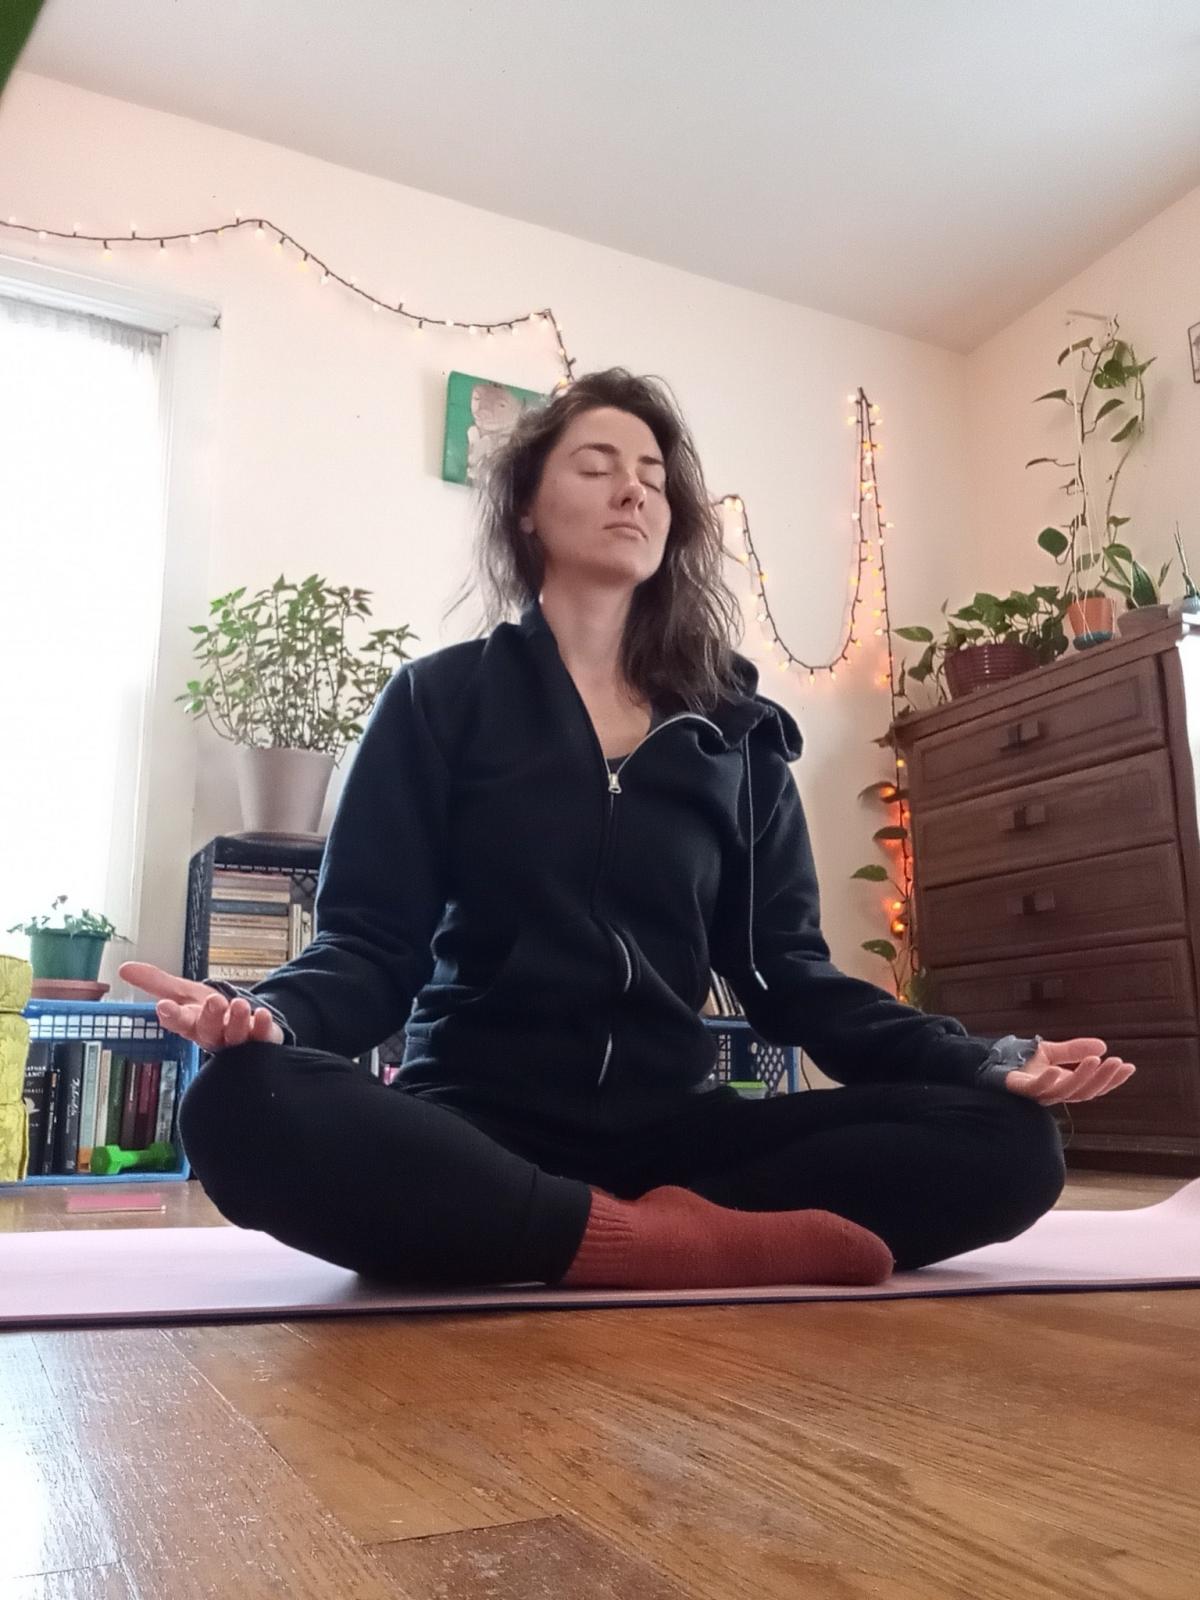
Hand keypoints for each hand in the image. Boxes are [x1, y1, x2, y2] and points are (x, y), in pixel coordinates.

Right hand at [119, 962, 283, 1051]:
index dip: (171, 1015)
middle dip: (210, 1017)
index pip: (178, 1021)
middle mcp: (213, 1035)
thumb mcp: (184, 993)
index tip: (164, 1007)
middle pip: (208, 1030)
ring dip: (237, 1020)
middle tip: (214, 1001)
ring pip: (234, 1035)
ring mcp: (237, 1042)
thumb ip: (156, 982)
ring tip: (239, 1005)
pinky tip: (262, 1015)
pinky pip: (262, 1037)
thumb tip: (123, 968)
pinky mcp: (261, 1041)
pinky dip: (262, 1027)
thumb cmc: (209, 1012)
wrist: (243, 1026)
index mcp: (191, 1023)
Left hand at [1004, 1036, 1134, 1104]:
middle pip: (1084, 1092)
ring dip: (1082, 1077)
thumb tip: (1103, 1046)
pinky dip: (1046, 1082)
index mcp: (1064, 1086)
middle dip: (1103, 1078)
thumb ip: (1074, 1050)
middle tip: (1117, 1063)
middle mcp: (1054, 1093)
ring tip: (1096, 1061)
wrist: (991, 1063)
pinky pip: (1035, 1089)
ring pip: (1066, 1091)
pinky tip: (1055, 1071)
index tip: (1128, 1066)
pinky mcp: (1020, 1088)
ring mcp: (1037, 1093)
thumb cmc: (1021, 1062)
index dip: (1111, 1079)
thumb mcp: (1052, 1052)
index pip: (1093, 1087)